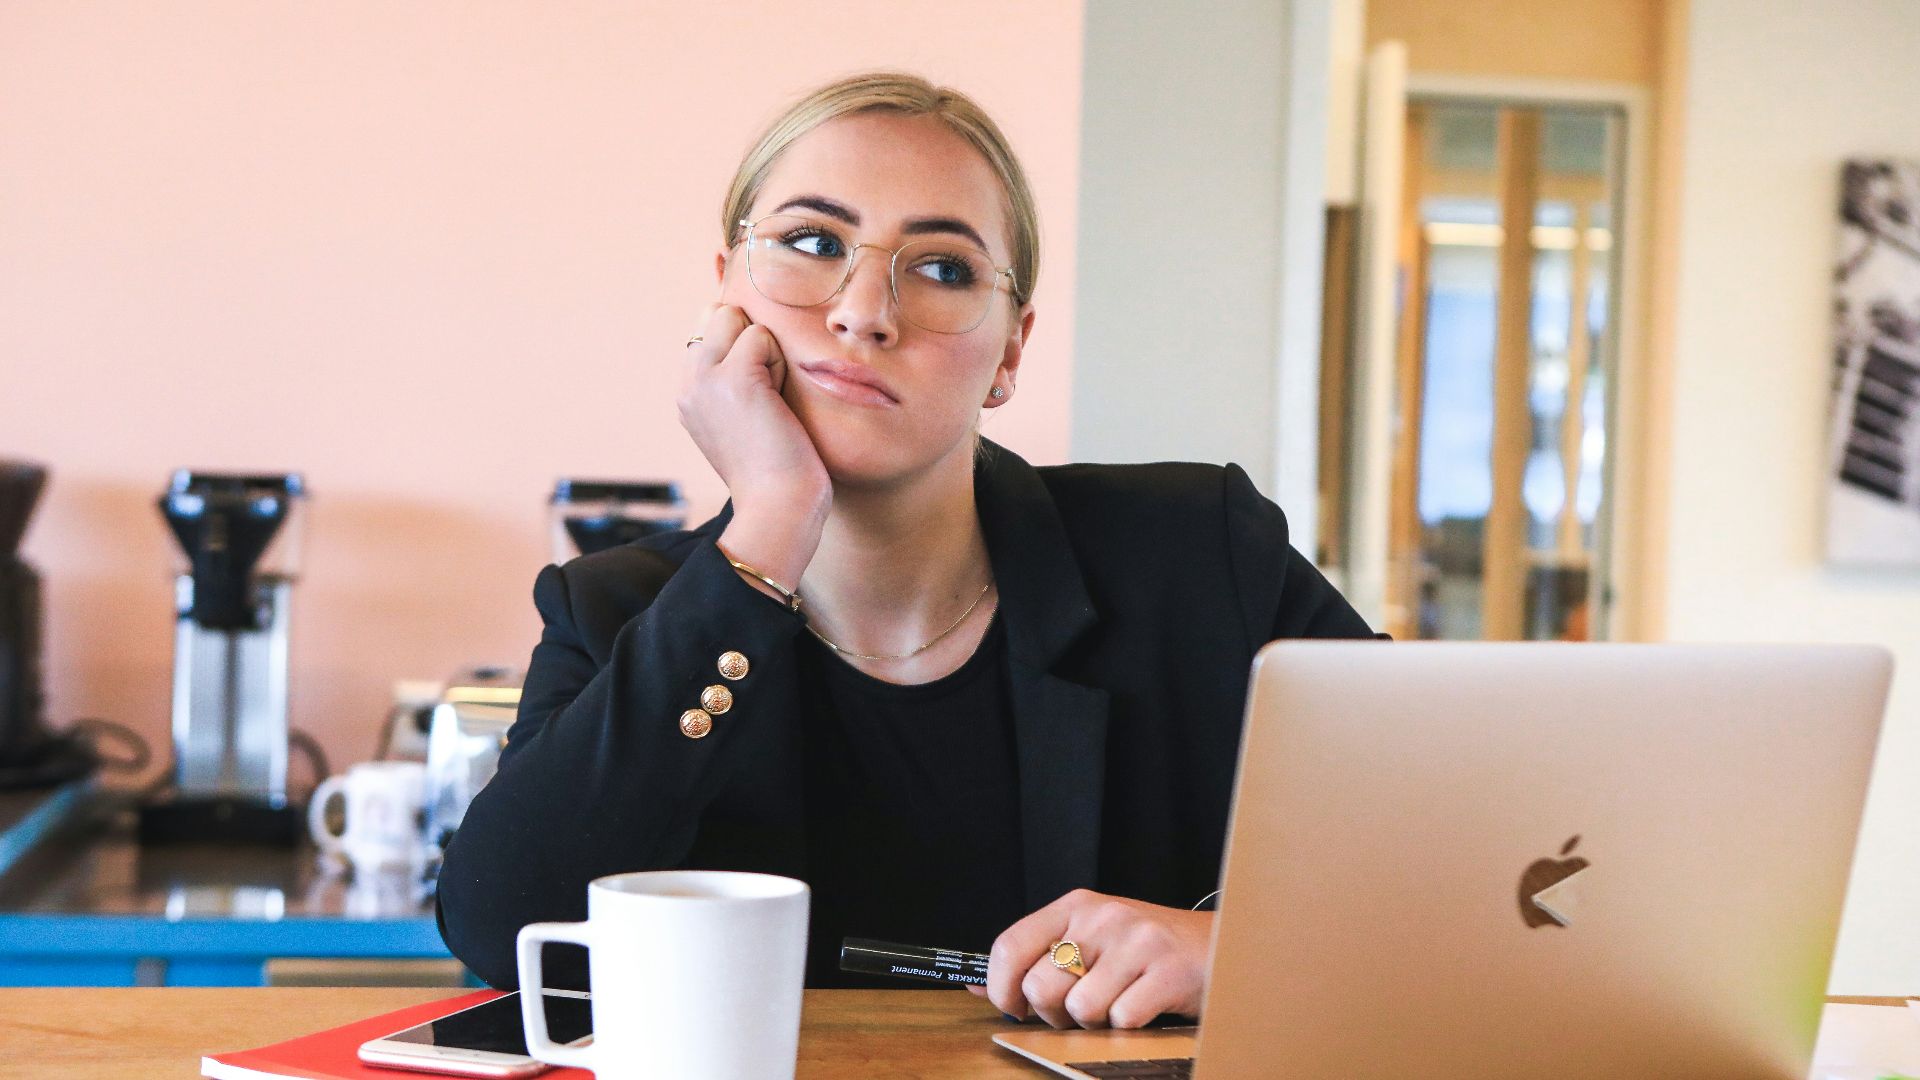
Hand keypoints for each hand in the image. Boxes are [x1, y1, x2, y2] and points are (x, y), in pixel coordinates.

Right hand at [677, 304, 831, 583]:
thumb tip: (754, 335)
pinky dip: (779, 362)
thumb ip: (734, 379)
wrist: (777, 508)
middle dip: (751, 340)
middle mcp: (687, 382)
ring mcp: (704, 378)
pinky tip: (776, 403)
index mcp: (688, 393)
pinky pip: (761, 336)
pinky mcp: (732, 378)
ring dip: (767, 352)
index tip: (758, 394)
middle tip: (767, 393)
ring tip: (771, 399)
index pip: (708, 328)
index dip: (743, 345)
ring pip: (737, 318)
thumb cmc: (776, 470)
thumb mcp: (742, 419)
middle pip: (718, 314)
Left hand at [966, 889, 1211, 1029]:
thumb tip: (975, 988)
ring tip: (1117, 1005)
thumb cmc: (1149, 950)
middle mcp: (1103, 916)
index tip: (1014, 1008)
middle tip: (1078, 1011)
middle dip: (1054, 1014)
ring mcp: (1137, 942)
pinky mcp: (1168, 972)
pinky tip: (1145, 1007)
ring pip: (1081, 1008)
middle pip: (1041, 985)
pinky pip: (1122, 1019)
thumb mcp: (1091, 940)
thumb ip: (1038, 959)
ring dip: (1095, 1023)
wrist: (1227, 944)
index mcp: (1076, 905)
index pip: (1010, 944)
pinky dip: (1129, 1027)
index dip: (1001, 988)